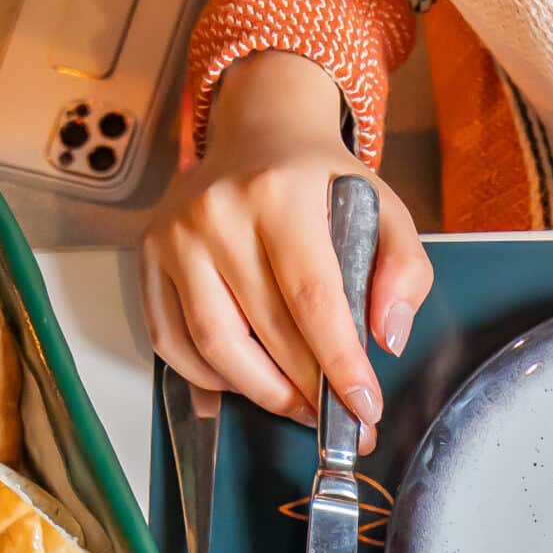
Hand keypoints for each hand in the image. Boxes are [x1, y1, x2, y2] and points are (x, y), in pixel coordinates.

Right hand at [140, 49, 434, 441]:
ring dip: (262, 392)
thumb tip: (388, 337)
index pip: (312, 300)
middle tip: (339, 418)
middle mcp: (217, 212)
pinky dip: (210, 378)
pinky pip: (173, 342)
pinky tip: (249, 381)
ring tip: (298, 405)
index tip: (365, 407)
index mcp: (279, 194)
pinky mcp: (148, 258)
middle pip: (264, 332)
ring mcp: (174, 236)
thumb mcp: (383, 209)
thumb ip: (404, 270)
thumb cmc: (320, 183)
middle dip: (307, 390)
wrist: (258, 134)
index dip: (339, 365)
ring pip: (214, 347)